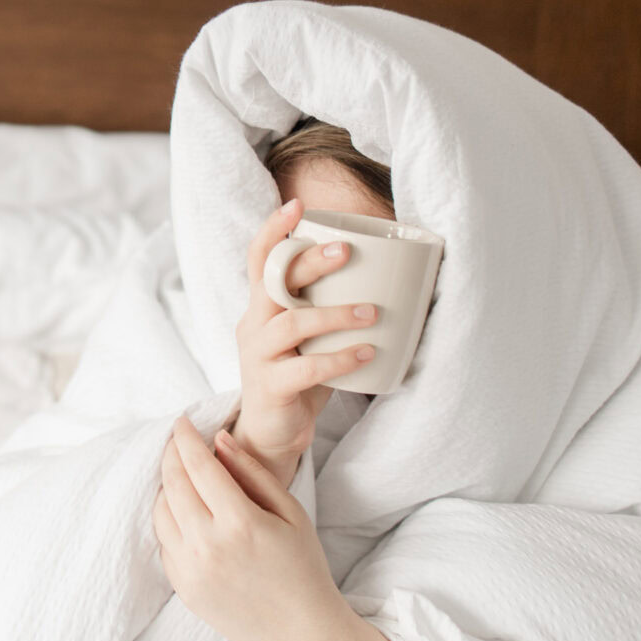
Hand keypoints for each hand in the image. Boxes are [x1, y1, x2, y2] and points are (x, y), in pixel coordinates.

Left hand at [153, 417, 351, 640]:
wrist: (299, 633)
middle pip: (172, 485)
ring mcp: (190, 570)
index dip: (186, 439)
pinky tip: (183, 509)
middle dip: (171, 455)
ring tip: (180, 473)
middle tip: (176, 440)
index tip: (182, 421)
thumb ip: (252, 472)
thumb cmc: (303, 567)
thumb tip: (219, 439)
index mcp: (240, 523)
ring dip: (165, 486)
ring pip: (160, 513)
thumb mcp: (290, 512)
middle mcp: (208, 546)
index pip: (198, 467)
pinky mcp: (182, 588)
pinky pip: (163, 542)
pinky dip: (168, 519)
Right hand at [230, 197, 379, 485]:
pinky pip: (306, 368)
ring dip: (334, 314)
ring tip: (371, 313)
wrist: (270, 435)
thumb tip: (388, 276)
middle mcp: (253, 325)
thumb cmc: (298, 377)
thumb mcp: (309, 337)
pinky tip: (368, 353)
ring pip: (290, 324)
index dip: (273, 230)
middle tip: (347, 251)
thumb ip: (326, 307)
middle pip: (272, 283)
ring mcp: (257, 357)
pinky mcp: (270, 388)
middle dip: (309, 262)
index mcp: (261, 307)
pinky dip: (340, 359)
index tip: (297, 205)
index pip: (258, 259)